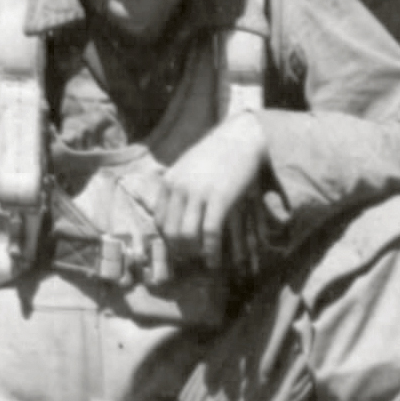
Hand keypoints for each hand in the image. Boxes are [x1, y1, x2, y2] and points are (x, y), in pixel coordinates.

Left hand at [155, 115, 269, 271]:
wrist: (240, 138)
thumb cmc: (216, 154)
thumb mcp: (187, 167)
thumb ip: (176, 185)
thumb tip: (169, 207)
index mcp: (169, 182)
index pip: (159, 220)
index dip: (167, 238)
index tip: (178, 249)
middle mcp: (179, 188)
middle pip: (170, 231)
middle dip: (180, 250)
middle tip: (192, 260)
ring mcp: (198, 193)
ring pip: (187, 235)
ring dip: (195, 253)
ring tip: (204, 261)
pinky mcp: (220, 199)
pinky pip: (210, 232)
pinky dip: (211, 251)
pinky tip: (216, 260)